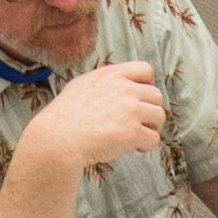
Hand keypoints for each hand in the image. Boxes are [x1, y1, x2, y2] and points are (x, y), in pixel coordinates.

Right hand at [12, 61, 167, 189]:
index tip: (139, 99)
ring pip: (159, 116)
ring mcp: (130, 110)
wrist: (58, 139)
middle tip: (138, 123)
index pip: (146, 69)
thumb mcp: (81, 86)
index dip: (147, 85)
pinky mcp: (132, 132)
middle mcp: (124, 89)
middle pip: (157, 96)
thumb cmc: (64, 116)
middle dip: (150, 110)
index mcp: (111, 75)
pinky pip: (154, 138)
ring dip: (151, 128)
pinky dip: (146, 145)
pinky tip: (134, 148)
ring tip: (136, 137)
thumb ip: (103, 82)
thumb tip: (117, 84)